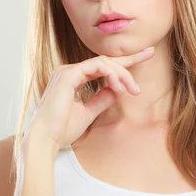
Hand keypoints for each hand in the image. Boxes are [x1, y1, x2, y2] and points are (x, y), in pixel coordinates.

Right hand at [27, 46, 154, 151]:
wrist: (45, 140)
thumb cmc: (61, 130)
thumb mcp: (87, 113)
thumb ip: (100, 100)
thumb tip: (116, 91)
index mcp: (70, 79)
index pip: (100, 66)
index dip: (123, 62)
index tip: (144, 55)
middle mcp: (68, 71)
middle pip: (104, 60)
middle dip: (129, 59)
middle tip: (149, 55)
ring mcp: (66, 71)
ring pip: (103, 62)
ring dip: (122, 74)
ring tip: (133, 89)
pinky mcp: (68, 75)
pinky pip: (96, 66)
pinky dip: (111, 75)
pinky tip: (120, 88)